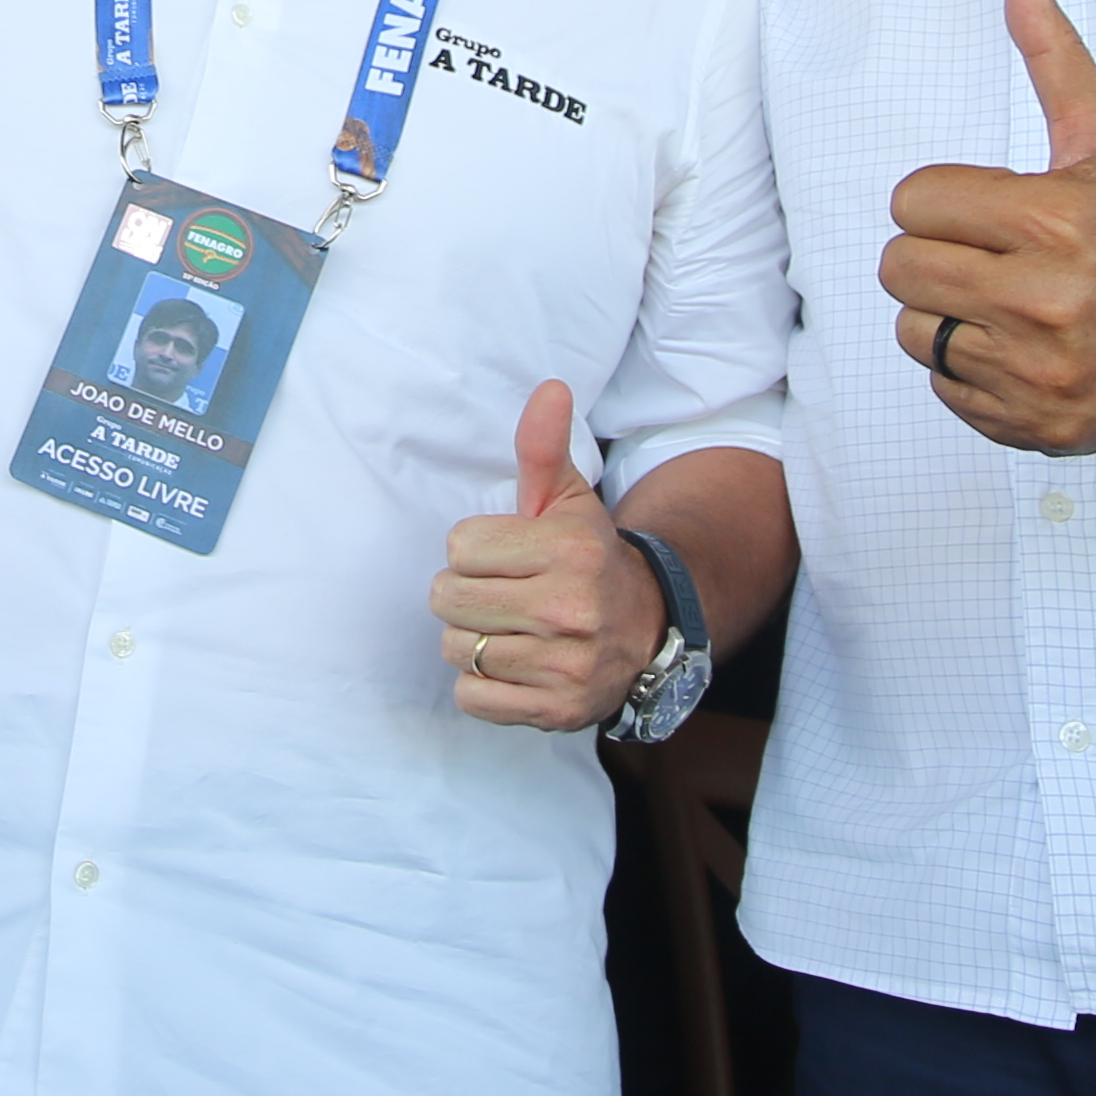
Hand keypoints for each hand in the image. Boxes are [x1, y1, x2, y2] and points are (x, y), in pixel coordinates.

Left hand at [432, 380, 659, 728]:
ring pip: (458, 649)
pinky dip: (482, 686)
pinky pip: (473, 698)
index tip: (504, 555)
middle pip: (449, 598)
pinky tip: (513, 665)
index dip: (473, 549)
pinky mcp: (557, 709)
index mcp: (569, 550)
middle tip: (499, 594)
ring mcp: (567, 664)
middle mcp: (571, 608)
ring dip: (471, 640)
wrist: (647, 628)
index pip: (460, 545)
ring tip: (508, 629)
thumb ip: (544, 446)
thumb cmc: (587, 557)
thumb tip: (549, 386)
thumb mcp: (567, 499)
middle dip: (463, 595)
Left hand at [879, 0, 1095, 451]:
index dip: (944, 201)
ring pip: (915, 331)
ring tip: (1007, 302)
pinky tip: (1022, 347)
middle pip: (901, 268)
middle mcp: (1045, 300)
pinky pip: (945, 389)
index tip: (988, 210)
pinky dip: (971, 371)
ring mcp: (1040, 370)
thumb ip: (1053, 53)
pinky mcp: (1038, 424)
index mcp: (1053, 221)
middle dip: (938, 254)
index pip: (913, 202)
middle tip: (990, 255)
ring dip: (948, 315)